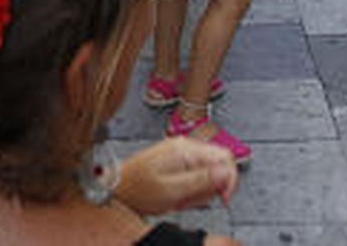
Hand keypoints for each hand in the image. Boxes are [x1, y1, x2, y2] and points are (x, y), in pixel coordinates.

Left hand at [115, 136, 238, 214]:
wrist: (116, 190)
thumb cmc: (137, 190)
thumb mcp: (172, 190)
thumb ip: (202, 180)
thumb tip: (228, 171)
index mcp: (186, 149)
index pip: (226, 156)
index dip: (230, 179)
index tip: (224, 198)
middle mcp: (186, 147)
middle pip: (218, 166)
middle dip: (211, 188)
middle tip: (192, 200)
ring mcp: (181, 154)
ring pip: (208, 175)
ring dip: (199, 192)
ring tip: (180, 200)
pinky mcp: (178, 164)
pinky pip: (196, 178)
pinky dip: (191, 192)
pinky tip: (177, 197)